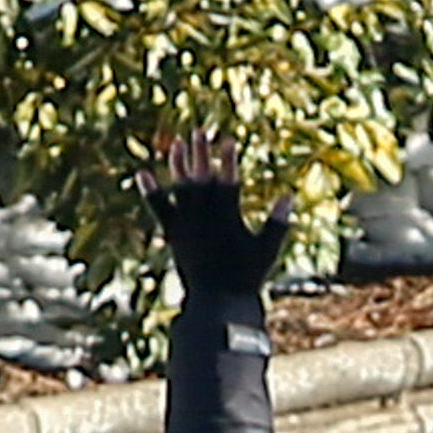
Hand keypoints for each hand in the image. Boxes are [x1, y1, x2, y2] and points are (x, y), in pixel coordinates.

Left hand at [143, 134, 290, 297]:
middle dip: (200, 154)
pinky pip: (160, 208)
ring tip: (175, 144)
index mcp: (229, 218)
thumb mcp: (267, 250)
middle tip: (198, 131)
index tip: (228, 140)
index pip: (229, 182)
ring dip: (177, 165)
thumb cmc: (246, 276)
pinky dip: (151, 191)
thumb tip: (289, 196)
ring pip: (180, 189)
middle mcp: (205, 218)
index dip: (228, 160)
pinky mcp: (174, 233)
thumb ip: (277, 223)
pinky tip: (142, 173)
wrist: (217, 301)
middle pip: (202, 178)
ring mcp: (188, 225)